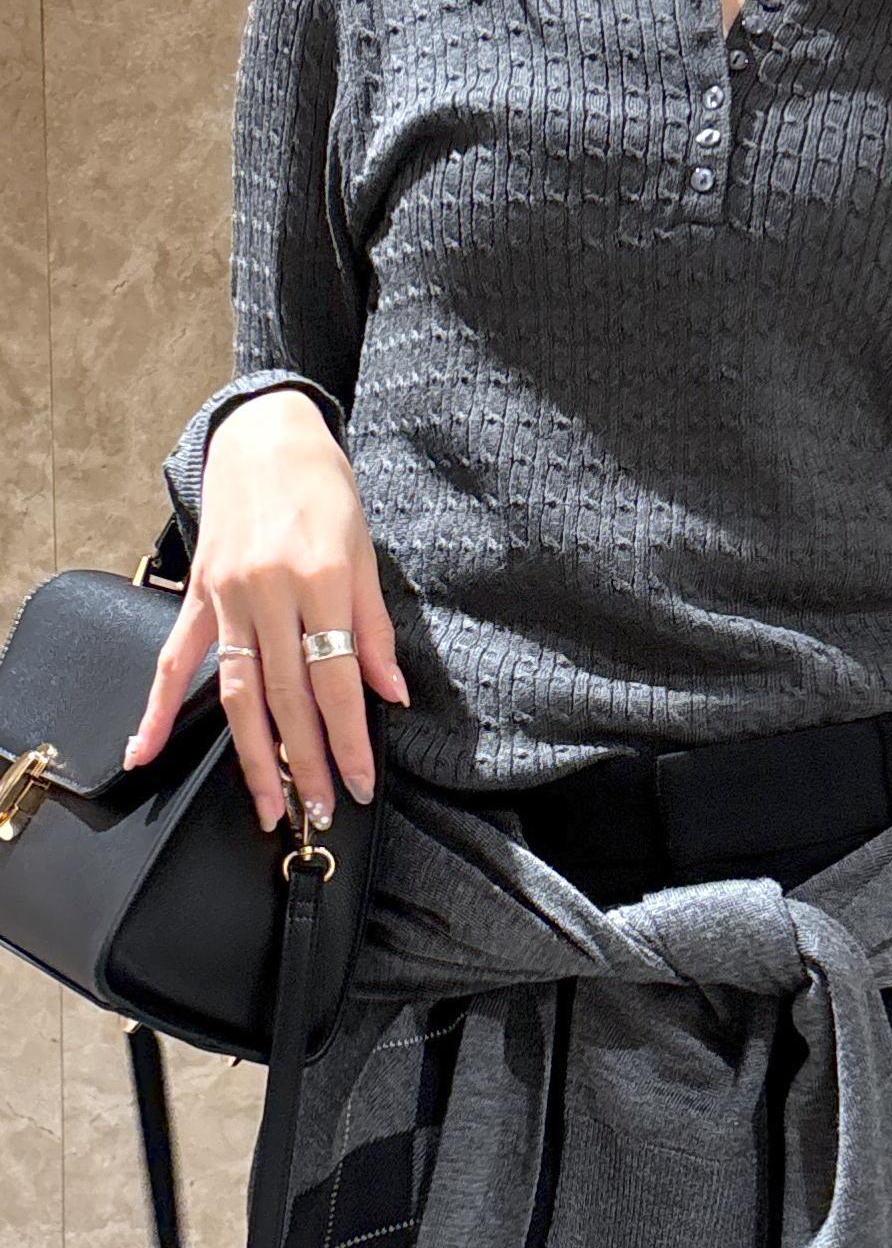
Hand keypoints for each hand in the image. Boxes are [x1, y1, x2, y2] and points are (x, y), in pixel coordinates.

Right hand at [124, 388, 408, 831]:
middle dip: (305, 762)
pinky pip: (173, 659)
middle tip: (318, 811)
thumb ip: (375, 629)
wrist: (265, 435)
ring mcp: (226, 595)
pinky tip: (144, 750)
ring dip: (251, 754)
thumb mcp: (365, 552)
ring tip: (267, 804)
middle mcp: (268, 592)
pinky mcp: (198, 594)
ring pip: (236, 691)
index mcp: (320, 580)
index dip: (349, 739)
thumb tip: (390, 694)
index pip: (336, 680)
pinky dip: (157, 708)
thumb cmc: (324, 490)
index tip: (360, 783)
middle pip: (286, 696)